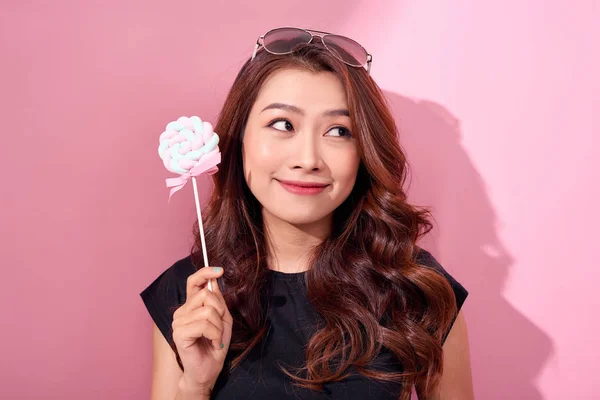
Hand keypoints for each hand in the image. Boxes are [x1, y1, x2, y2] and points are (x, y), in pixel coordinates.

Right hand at [172, 266, 232, 393]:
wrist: (208, 370)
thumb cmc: (215, 344)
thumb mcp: (223, 319)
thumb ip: (218, 301)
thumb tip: (214, 281)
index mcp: (191, 306)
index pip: (193, 282)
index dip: (205, 273)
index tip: (220, 270)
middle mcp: (181, 311)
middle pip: (206, 295)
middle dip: (220, 311)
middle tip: (219, 327)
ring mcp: (178, 322)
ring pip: (208, 310)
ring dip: (218, 327)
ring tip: (216, 338)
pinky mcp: (179, 333)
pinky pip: (204, 325)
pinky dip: (215, 335)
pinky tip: (213, 343)